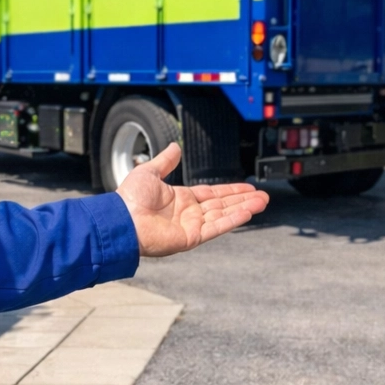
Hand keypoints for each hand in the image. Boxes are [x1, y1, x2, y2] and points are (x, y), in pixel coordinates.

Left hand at [115, 143, 269, 256]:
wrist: (121, 219)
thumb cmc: (129, 199)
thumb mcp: (149, 172)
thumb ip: (165, 161)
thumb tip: (174, 147)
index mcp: (180, 199)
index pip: (212, 194)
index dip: (230, 190)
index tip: (247, 188)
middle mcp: (188, 213)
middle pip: (223, 205)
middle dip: (243, 200)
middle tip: (263, 196)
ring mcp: (191, 226)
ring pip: (224, 215)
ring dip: (243, 208)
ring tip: (262, 202)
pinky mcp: (191, 237)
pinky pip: (217, 227)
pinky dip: (232, 220)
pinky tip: (247, 213)